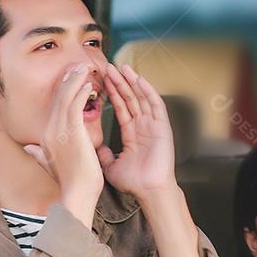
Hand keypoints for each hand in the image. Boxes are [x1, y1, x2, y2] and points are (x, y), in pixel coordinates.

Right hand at [23, 63, 104, 208]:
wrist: (77, 195)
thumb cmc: (71, 183)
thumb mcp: (51, 165)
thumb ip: (40, 155)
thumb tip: (29, 148)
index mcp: (45, 137)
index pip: (54, 108)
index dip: (62, 91)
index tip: (70, 79)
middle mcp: (49, 131)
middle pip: (57, 98)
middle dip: (67, 80)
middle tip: (76, 65)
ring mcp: (58, 130)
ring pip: (65, 97)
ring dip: (74, 80)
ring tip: (83, 67)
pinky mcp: (71, 131)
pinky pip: (74, 104)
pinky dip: (80, 90)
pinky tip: (88, 81)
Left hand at [98, 62, 177, 196]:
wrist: (149, 190)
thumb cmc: (134, 182)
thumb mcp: (110, 166)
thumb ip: (102, 153)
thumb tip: (94, 146)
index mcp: (132, 134)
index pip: (121, 107)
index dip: (112, 93)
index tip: (102, 79)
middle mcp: (143, 126)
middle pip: (130, 99)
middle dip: (120, 82)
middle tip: (108, 66)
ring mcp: (153, 125)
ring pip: (141, 98)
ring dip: (132, 82)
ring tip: (122, 67)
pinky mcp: (162, 127)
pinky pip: (155, 105)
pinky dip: (148, 91)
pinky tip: (139, 79)